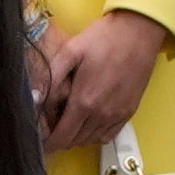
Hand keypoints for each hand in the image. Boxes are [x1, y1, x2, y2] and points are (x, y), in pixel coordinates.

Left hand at [42, 9, 166, 154]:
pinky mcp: (129, 111)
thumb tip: (35, 98)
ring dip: (78, 136)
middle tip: (53, 123)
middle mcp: (101, 114)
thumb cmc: (103, 39)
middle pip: (75, 141)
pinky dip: (95, 134)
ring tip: (70, 120)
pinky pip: (108, 135)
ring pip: (91, 140)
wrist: (138, 32)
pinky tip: (90, 120)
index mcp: (83, 101)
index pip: (62, 137)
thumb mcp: (70, 51)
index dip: (49, 142)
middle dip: (61, 137)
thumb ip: (51, 77)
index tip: (42, 137)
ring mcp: (117, 114)